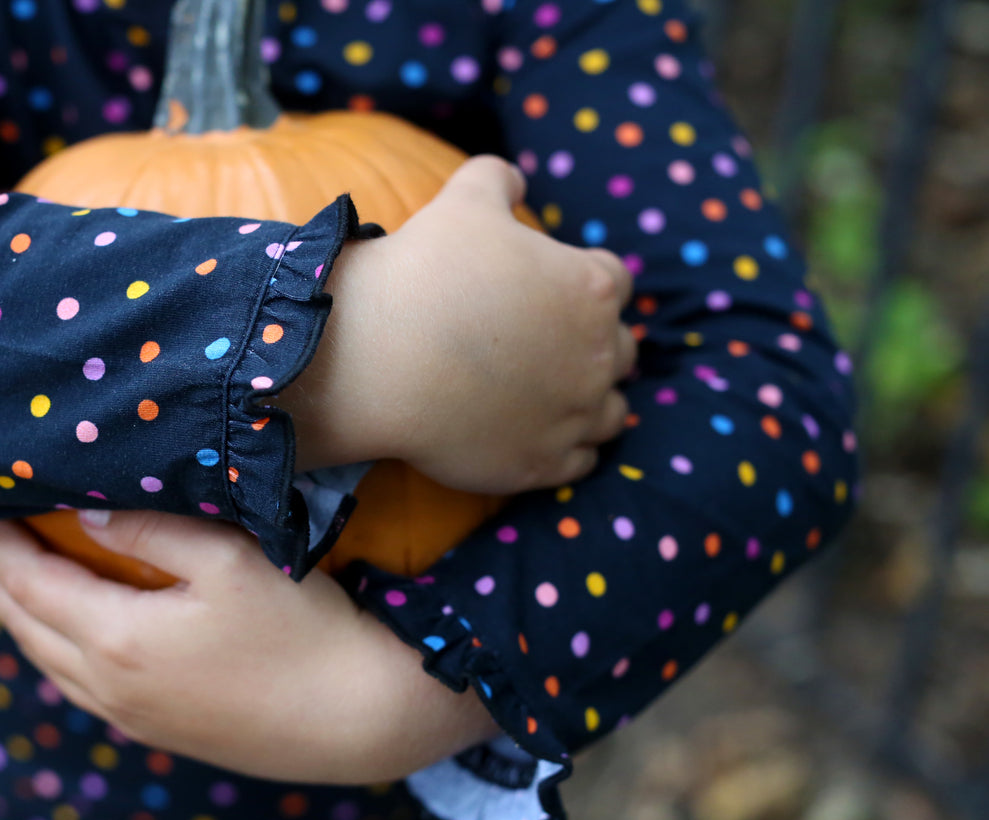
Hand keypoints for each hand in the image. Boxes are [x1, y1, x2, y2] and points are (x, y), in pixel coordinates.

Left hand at [0, 511, 502, 783]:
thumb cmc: (304, 626)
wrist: (362, 719)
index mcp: (116, 638)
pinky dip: (51, 645)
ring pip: (46, 660)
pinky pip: (77, 684)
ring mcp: (132, 715)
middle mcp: (108, 685)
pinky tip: (64, 627)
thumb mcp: (229, 558)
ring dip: (17, 612)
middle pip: (23, 623)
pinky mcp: (160, 730)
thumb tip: (84, 508)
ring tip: (3, 573)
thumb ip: (151, 527)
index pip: (26, 580)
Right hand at [274, 153, 637, 494]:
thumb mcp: (461, 201)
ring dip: (591, 402)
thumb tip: (511, 178)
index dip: (582, 283)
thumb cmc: (423, 273)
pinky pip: (581, 462)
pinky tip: (535, 436)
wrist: (378, 360)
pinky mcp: (545, 463)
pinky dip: (566, 450)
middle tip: (545, 345)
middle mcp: (599, 354)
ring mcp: (575, 415)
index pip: (615, 281)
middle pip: (620, 350)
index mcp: (592, 287)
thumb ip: (497, 179)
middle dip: (591, 345)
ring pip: (611, 411)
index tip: (548, 292)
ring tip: (553, 397)